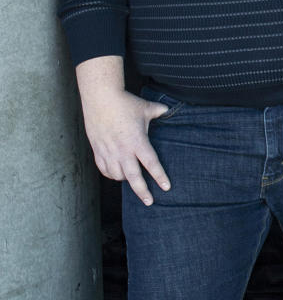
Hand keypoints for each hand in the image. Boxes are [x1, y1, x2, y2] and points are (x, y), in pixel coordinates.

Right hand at [81, 89, 170, 205]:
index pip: (151, 164)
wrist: (100, 97)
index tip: (166, 187)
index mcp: (137, 141)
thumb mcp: (145, 108)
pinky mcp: (97, 150)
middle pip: (133, 177)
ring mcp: (108, 151)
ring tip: (133, 181)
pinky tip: (116, 174)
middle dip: (142, 192)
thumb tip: (168, 110)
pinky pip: (104, 169)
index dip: (159, 176)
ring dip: (126, 180)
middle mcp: (123, 150)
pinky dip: (111, 174)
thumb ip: (158, 112)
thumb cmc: (124, 103)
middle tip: (149, 202)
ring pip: (118, 175)